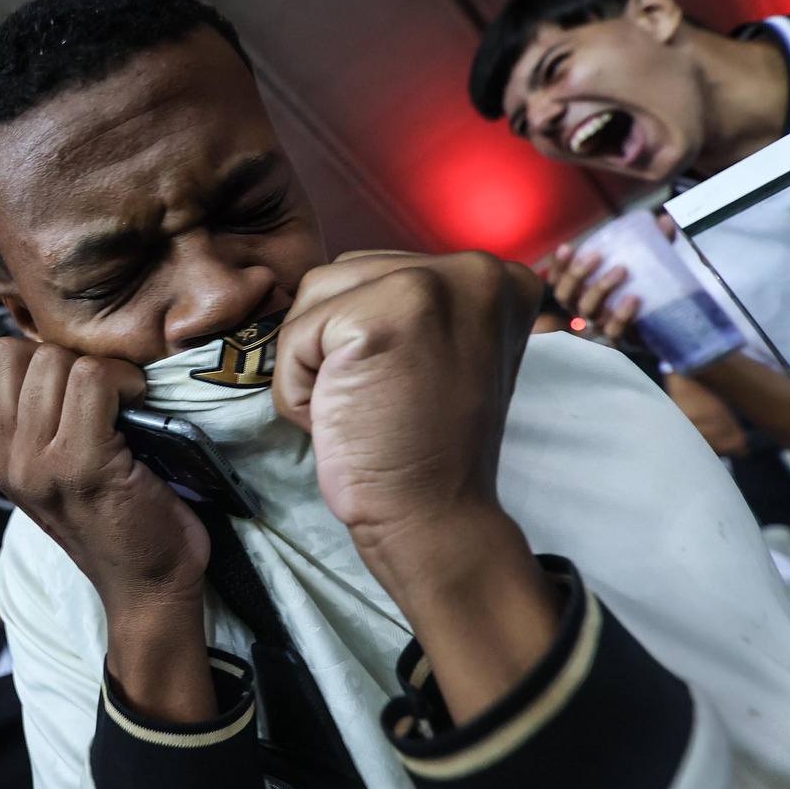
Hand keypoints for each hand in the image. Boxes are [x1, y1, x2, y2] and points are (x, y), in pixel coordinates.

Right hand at [0, 339, 217, 721]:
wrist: (148, 590)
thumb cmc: (118, 524)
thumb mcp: (55, 480)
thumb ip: (35, 431)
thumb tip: (48, 358)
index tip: (50, 380)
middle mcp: (9, 462)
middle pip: (5, 355)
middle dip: (59, 355)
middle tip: (98, 389)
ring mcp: (40, 464)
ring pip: (51, 360)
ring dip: (98, 367)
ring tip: (122, 398)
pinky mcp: (84, 464)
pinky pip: (93, 380)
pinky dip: (123, 379)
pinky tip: (138, 403)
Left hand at [274, 250, 537, 555]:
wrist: (434, 520)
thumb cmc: (425, 447)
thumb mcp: (444, 350)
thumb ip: (412, 304)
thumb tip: (340, 282)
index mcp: (496, 275)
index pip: (380, 271)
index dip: (365, 339)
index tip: (406, 389)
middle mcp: (475, 268)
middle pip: (343, 275)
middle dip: (335, 344)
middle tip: (382, 403)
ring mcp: (428, 287)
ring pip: (313, 298)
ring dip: (314, 362)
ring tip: (364, 407)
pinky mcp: (376, 320)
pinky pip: (293, 338)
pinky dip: (298, 390)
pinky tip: (343, 419)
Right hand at [547, 214, 676, 340]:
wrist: (666, 328)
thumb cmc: (645, 292)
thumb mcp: (646, 265)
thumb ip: (653, 244)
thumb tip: (663, 220)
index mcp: (582, 292)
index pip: (559, 279)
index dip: (558, 265)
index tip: (566, 247)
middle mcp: (584, 310)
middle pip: (566, 295)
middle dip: (577, 274)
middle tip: (596, 256)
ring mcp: (600, 325)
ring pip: (588, 310)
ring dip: (600, 288)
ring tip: (621, 269)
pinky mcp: (620, 338)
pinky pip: (615, 330)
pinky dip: (621, 315)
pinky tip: (633, 299)